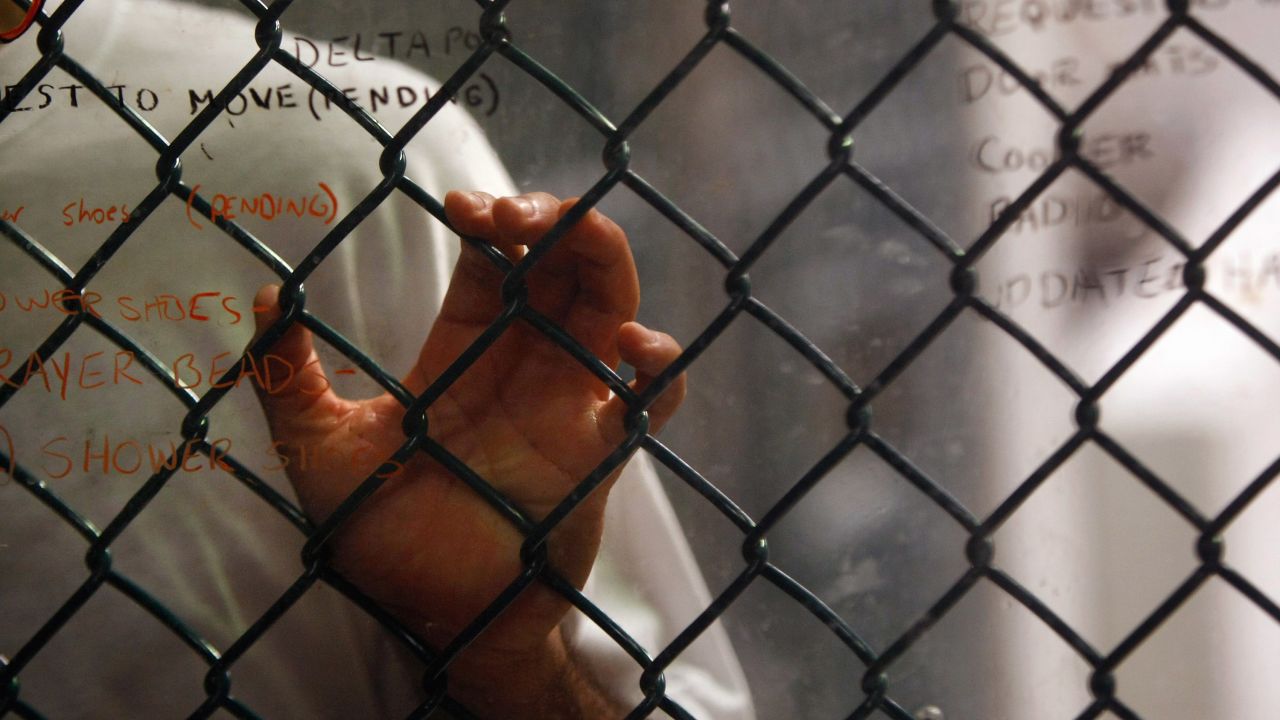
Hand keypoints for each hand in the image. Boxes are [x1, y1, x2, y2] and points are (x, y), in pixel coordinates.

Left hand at [250, 191, 685, 714]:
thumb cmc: (378, 535)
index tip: (462, 208)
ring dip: (604, 258)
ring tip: (575, 240)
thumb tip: (266, 296)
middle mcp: (524, 362)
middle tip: (514, 215)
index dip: (490, 217)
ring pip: (612, 304)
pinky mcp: (604, 449)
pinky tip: (631, 346)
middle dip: (551, 218)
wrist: (437, 617)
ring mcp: (570, 401)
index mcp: (464, 349)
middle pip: (562, 263)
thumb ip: (289, 378)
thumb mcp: (318, 450)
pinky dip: (662, 363)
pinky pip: (656, 396)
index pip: (494, 258)